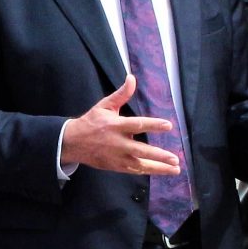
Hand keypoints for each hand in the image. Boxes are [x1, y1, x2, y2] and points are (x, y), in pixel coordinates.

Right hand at [60, 75, 179, 175]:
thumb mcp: (104, 105)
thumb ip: (121, 94)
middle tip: (174, 158)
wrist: (72, 143)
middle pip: (141, 150)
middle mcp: (117, 143)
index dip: (153, 125)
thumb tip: (132, 78)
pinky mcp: (115, 166)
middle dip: (159, 155)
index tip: (168, 125)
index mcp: (115, 126)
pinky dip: (148, 171)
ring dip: (158, 168)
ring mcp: (117, 157)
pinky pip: (134, 170)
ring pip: (140, 165)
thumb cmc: (91, 122)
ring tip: (175, 169)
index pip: (137, 125)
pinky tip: (162, 171)